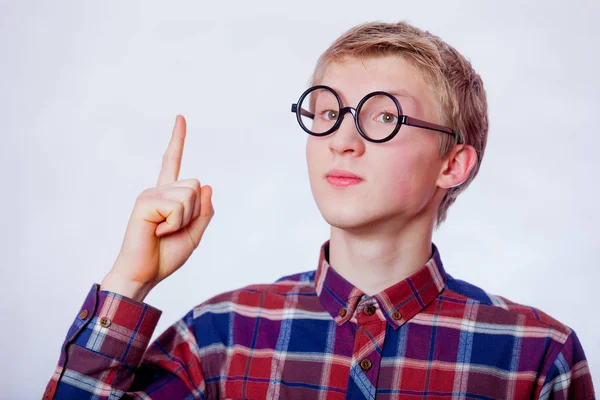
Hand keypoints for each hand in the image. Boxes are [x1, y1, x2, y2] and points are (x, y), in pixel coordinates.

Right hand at [101, 115, 214, 301]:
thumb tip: (207, 184)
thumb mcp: (194, 234)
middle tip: (173, 230)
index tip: (180, 117)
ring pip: (190, 195)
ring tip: (164, 231)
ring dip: (184, 219)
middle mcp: (158, 190)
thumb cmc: (165, 256)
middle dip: (193, 212)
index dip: (177, 140)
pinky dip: (175, 224)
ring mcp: (150, 194)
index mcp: (168, 196)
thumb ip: (204, 211)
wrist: (145, 274)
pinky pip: (178, 206)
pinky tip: (157, 231)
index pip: (173, 162)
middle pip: (196, 185)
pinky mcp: (145, 201)